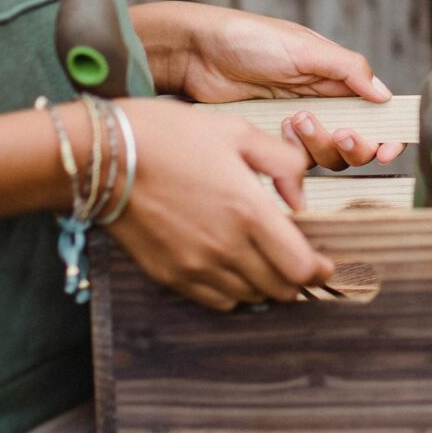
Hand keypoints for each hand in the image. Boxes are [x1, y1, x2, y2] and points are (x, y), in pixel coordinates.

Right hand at [106, 99, 333, 311]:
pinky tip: (234, 271)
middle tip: (301, 263)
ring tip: (268, 265)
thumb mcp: (237, 131)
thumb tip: (300, 195)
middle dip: (298, 280)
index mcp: (248, 211)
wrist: (105, 156)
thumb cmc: (170, 135)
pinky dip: (233, 293)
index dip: (320, 270)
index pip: (300, 267)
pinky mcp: (169, 275)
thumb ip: (282, 162)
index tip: (326, 262)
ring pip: (249, 298)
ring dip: (266, 286)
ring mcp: (195, 267)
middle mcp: (225, 248)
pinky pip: (215, 301)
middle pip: (279, 289)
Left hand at [132, 2, 401, 170]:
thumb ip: (348, 70)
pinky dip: (293, 153)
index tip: (389, 148)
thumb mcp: (304, 47)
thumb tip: (385, 96)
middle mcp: (320, 104)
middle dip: (354, 144)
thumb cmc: (248, 39)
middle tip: (342, 133)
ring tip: (297, 120)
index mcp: (335, 78)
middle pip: (355, 143)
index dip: (386, 133)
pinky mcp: (269, 141)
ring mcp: (294, 126)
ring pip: (326, 157)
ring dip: (320, 145)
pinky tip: (280, 130)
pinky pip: (293, 162)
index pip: (373, 111)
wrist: (195, 53)